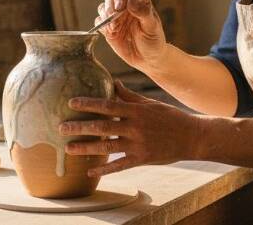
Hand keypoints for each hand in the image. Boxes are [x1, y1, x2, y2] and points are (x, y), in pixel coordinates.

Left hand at [59, 81, 199, 176]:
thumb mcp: (149, 103)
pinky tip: (90, 171)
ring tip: (69, 149)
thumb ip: (129, 95)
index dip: (88, 104)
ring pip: (107, 147)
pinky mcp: (142, 159)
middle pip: (102, 126)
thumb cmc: (169, 117)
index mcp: (135, 111)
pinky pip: (120, 166)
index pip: (107, 105)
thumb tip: (113, 82)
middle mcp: (135, 127)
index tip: (71, 103)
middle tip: (61, 128)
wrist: (192, 136)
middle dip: (80, 127)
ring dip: (86, 148)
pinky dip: (104, 169)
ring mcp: (138, 144)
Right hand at [96, 0, 166, 70]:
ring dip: (105, 16)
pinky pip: (99, 22)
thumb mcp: (152, 27)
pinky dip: (102, 25)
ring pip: (103, 7)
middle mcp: (125, 6)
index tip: (120, 7)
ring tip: (114, 28)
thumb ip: (143, 13)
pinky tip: (112, 33)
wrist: (148, 59)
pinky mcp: (108, 28)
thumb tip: (131, 3)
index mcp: (138, 0)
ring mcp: (115, 17)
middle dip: (110, 6)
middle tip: (114, 17)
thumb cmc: (154, 41)